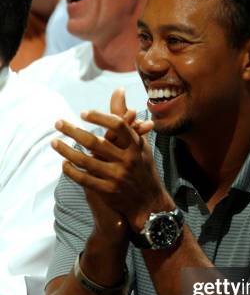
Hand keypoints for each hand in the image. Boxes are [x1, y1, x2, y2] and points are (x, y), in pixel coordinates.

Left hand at [52, 96, 170, 233]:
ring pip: (85, 161)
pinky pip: (84, 179)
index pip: (118, 126)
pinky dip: (72, 171)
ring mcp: (117, 177)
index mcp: (136, 147)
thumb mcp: (139, 144)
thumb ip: (126, 119)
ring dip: (66, 151)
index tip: (83, 114)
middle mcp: (127, 161)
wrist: (149, 203)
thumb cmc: (142, 167)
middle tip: (58, 123)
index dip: (100, 117)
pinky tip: (63, 163)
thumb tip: (118, 90)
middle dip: (73, 131)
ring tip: (54, 142)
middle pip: (95, 142)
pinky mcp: (108, 191)